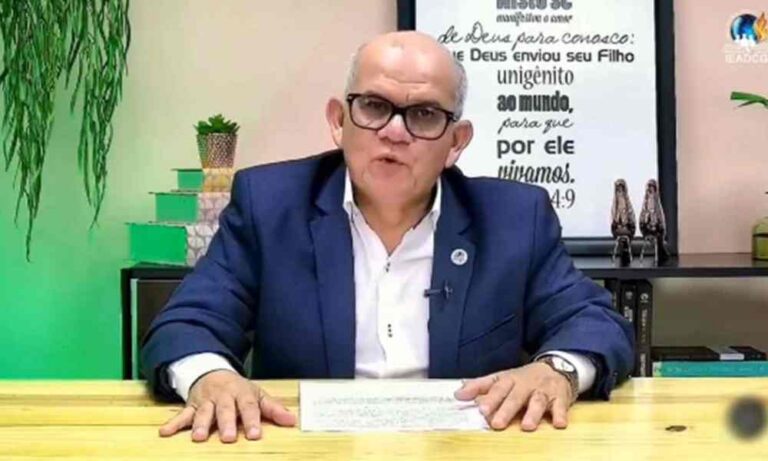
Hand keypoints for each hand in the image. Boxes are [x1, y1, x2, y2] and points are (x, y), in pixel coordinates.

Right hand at [158, 370, 295, 442]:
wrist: (213, 372)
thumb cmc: (239, 389)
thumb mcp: (257, 395)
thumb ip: (273, 409)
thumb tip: (292, 421)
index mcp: (241, 393)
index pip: (248, 406)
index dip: (252, 419)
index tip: (255, 434)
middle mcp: (223, 396)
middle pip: (225, 410)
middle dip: (226, 423)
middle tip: (227, 438)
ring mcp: (205, 401)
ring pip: (203, 413)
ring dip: (200, 425)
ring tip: (199, 437)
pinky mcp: (191, 406)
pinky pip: (181, 415)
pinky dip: (173, 424)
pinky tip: (164, 433)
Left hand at [455, 362, 575, 431]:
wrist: (556, 367)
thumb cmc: (523, 378)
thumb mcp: (501, 378)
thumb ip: (479, 387)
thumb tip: (458, 394)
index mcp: (510, 379)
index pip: (498, 388)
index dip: (490, 399)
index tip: (481, 410)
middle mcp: (526, 384)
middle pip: (515, 396)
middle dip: (506, 409)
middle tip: (497, 423)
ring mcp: (543, 391)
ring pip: (538, 401)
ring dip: (533, 413)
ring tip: (527, 426)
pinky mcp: (560, 398)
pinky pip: (561, 406)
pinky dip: (561, 414)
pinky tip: (559, 424)